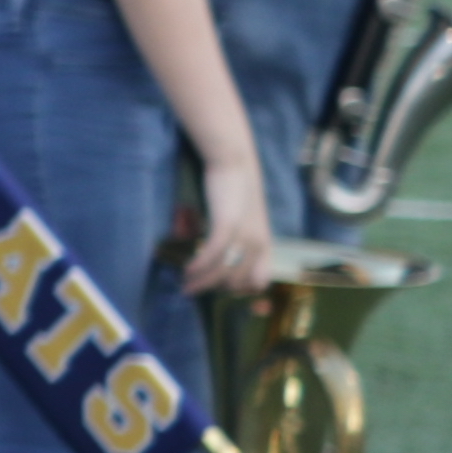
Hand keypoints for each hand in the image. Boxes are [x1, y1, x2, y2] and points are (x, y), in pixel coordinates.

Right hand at [179, 162, 276, 298]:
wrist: (235, 163)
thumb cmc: (237, 190)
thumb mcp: (245, 220)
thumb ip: (238, 239)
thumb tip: (218, 257)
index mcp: (265, 244)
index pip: (260, 282)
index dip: (239, 290)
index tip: (219, 289)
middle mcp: (258, 243)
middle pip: (237, 282)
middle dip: (216, 289)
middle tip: (195, 287)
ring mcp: (244, 235)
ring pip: (223, 272)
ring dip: (203, 283)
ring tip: (186, 286)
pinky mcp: (227, 224)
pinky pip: (213, 254)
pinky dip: (199, 265)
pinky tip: (187, 269)